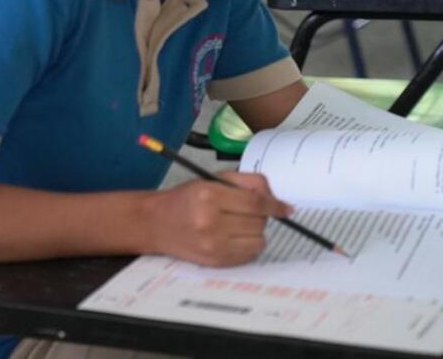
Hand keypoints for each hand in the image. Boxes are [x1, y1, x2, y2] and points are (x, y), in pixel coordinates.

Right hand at [145, 172, 292, 266]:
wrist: (155, 223)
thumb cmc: (185, 199)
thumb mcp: (211, 180)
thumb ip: (245, 183)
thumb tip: (275, 199)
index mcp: (209, 195)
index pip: (255, 202)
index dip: (275, 205)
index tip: (286, 208)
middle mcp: (210, 221)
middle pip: (259, 221)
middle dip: (260, 215)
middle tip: (245, 211)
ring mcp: (213, 245)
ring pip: (258, 239)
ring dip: (255, 231)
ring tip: (238, 224)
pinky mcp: (216, 261)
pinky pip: (250, 254)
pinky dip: (249, 245)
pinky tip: (235, 237)